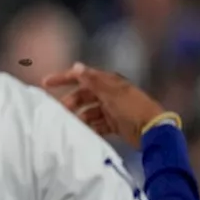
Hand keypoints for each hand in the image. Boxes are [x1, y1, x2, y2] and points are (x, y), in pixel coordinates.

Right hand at [42, 64, 166, 148]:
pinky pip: (97, 124)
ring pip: (88, 111)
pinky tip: (83, 133)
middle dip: (70, 103)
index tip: (46, 83)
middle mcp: (109, 94)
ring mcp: (112, 109)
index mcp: (108, 82)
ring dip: (79, 117)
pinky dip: (90, 128)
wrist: (154, 131)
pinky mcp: (115, 124)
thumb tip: (76, 65)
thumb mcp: (111, 92)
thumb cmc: (133, 108)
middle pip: (83, 96)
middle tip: (59, 112)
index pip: (82, 77)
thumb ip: (92, 80)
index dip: (64, 78)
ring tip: (70, 125)